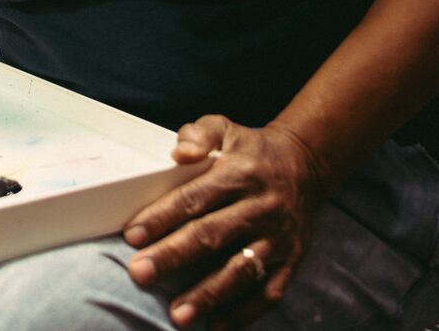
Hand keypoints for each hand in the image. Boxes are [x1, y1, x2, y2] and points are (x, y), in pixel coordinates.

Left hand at [122, 116, 328, 329]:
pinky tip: (214, 326)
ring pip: (240, 271)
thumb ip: (198, 133)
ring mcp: (278, 238)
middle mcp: (260, 208)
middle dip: (173, 257)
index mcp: (239, 173)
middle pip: (212, 236)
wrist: (307, 166)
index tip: (132, 235)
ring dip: (208, 295)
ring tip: (177, 315)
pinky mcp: (291, 261)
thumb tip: (179, 152)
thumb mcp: (225, 127)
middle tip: (139, 274)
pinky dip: (243, 314)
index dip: (162, 217)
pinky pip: (268, 293)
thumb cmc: (251, 150)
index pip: (194, 198)